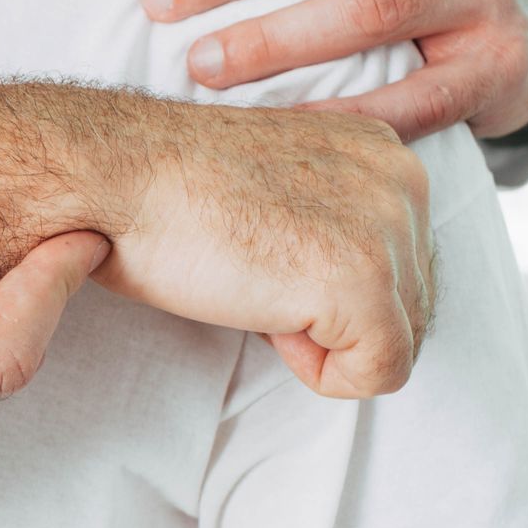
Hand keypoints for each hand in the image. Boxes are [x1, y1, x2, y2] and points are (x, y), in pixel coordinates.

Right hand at [96, 104, 433, 397]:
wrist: (115, 175)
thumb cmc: (168, 188)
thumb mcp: (280, 185)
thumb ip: (335, 216)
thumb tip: (345, 287)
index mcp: (383, 152)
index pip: (403, 262)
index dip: (330, 287)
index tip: (264, 255)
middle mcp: (402, 182)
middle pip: (412, 307)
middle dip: (335, 318)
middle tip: (253, 276)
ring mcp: (385, 232)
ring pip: (399, 343)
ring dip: (323, 341)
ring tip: (254, 288)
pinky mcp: (360, 283)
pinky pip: (379, 375)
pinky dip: (321, 374)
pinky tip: (266, 322)